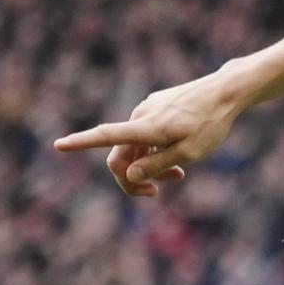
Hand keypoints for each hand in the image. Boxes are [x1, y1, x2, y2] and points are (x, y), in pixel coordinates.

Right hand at [51, 68, 250, 198]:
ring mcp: (147, 111)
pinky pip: (145, 135)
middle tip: (156, 192)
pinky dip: (156, 150)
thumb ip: (156, 165)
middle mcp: (140, 116)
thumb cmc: (210, 125)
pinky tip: (180, 152)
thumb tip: (128, 175)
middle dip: (132, 178)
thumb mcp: (188, 153)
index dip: (81, 142)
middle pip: (119, 155)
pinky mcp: (155, 108)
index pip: (106, 136)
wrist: (225, 91)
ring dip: (148, 165)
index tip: (58, 144)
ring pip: (135, 147)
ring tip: (179, 174)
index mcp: (146, 127)